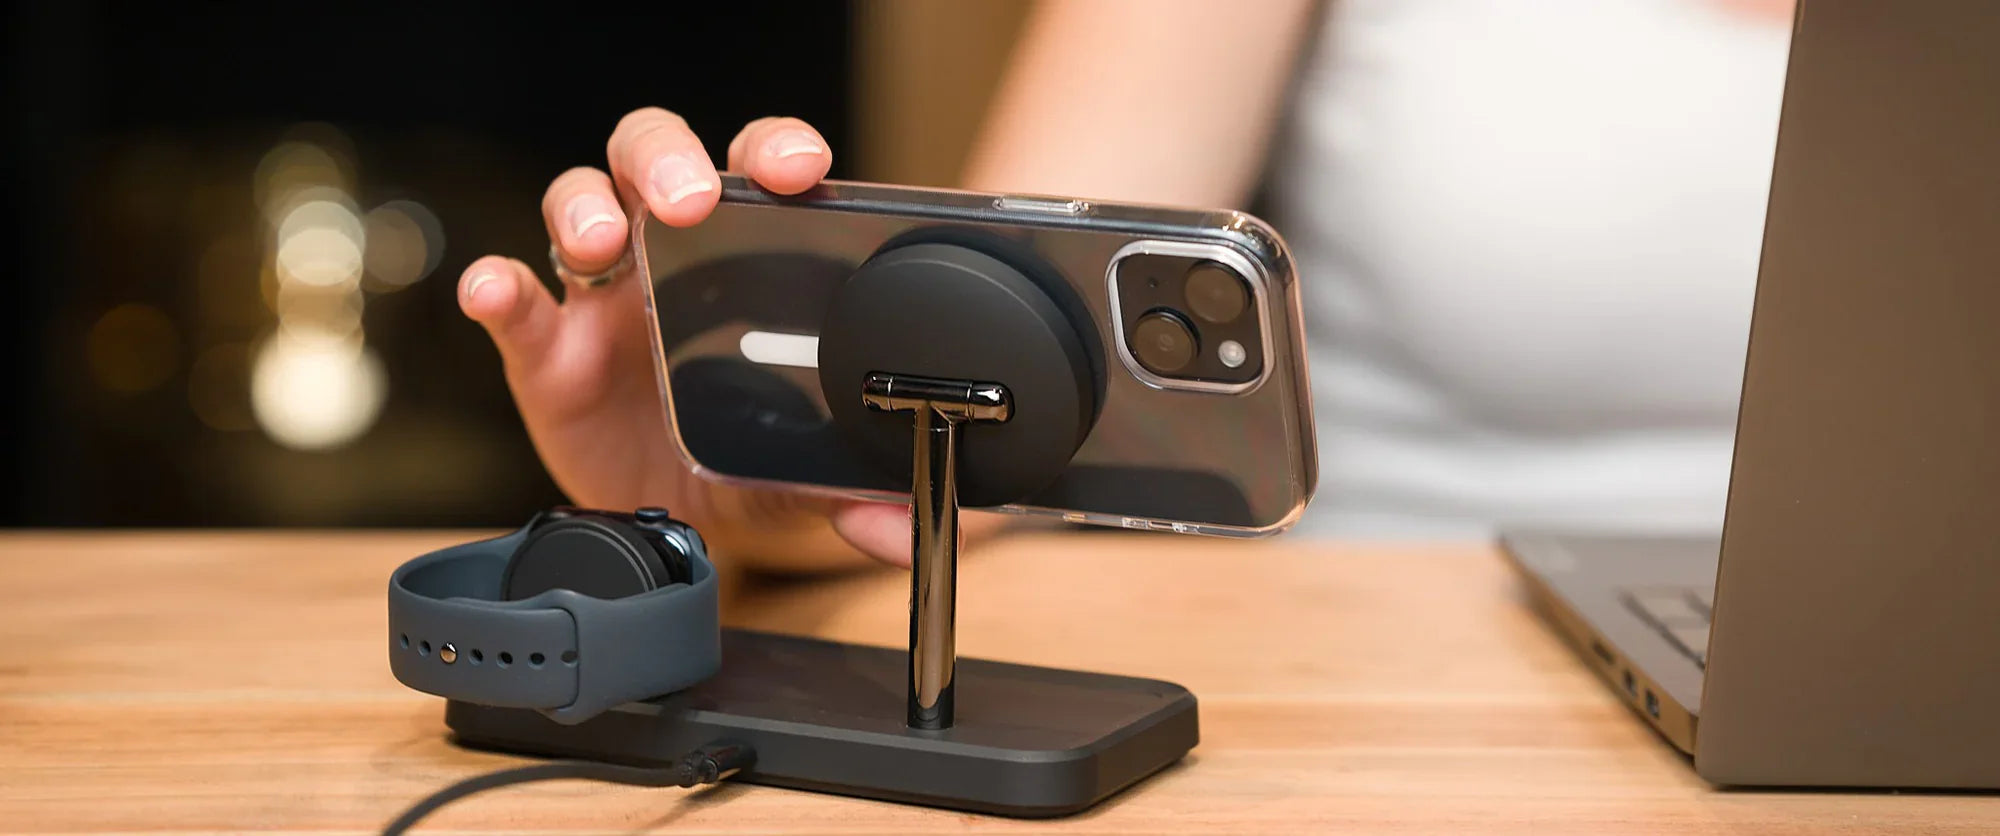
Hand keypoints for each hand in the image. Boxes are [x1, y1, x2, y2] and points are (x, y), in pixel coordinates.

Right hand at [454, 108, 913, 569]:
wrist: (668, 520)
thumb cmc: (736, 453)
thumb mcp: (800, 473)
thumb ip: (855, 492)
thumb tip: (908, 534)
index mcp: (744, 257)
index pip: (757, 170)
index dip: (774, 150)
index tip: (799, 167)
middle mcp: (667, 253)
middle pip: (654, 155)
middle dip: (669, 159)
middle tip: (689, 199)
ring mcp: (600, 294)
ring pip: (576, 200)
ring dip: (583, 210)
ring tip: (600, 244)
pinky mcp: (543, 346)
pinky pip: (514, 300)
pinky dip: (498, 287)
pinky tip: (496, 292)